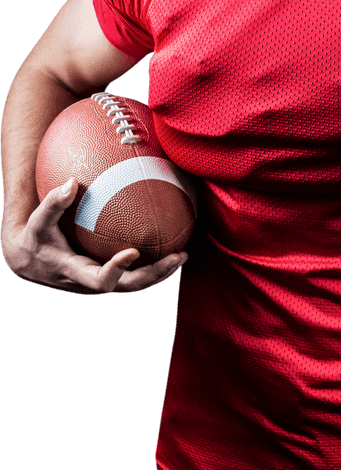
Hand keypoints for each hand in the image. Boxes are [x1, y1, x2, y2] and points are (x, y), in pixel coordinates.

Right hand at [2, 177, 187, 292]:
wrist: (29, 261)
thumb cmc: (34, 237)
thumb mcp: (37, 222)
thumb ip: (53, 203)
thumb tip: (72, 182)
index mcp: (75, 272)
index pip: (100, 279)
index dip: (118, 269)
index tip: (134, 252)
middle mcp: (92, 283)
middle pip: (129, 287)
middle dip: (155, 274)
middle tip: (178, 256)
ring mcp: (101, 282)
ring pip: (135, 285)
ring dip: (161, 273)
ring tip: (183, 255)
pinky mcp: (107, 277)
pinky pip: (134, 276)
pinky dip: (153, 266)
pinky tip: (171, 248)